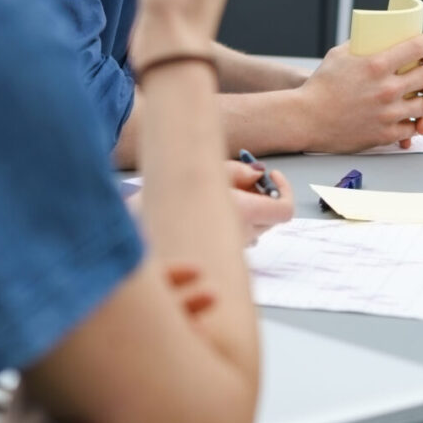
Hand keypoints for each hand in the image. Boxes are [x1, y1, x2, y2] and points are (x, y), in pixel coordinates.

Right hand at [125, 162, 294, 245]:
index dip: (285, 191)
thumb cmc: (171, 194)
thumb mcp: (209, 170)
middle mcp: (240, 234)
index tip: (271, 175)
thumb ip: (240, 172)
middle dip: (265, 197)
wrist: (137, 226)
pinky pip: (237, 236)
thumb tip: (259, 173)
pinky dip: (234, 219)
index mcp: (242, 213)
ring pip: (256, 229)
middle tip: (246, 178)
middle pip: (271, 220)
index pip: (284, 211)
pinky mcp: (217, 251)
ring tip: (225, 190)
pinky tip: (212, 206)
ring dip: (250, 209)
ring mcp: (229, 247)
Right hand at [294, 35, 422, 151]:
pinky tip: (412, 117)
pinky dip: (416, 122)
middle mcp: (387, 88)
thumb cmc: (320, 86)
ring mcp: (388, 113)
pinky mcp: (385, 134)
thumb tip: (380, 38)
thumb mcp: (340, 54)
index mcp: (377, 64)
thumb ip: (364, 45)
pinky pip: (413, 128)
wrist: (306, 119)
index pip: (419, 47)